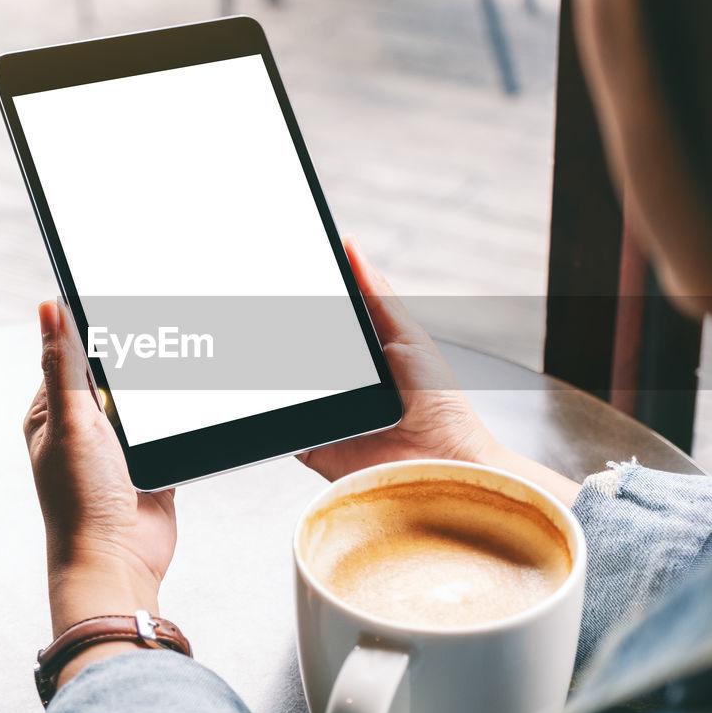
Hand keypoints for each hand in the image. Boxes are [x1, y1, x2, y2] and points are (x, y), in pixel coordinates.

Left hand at [25, 301, 176, 678]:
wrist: (118, 560)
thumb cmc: (80, 501)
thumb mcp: (71, 421)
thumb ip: (65, 363)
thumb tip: (49, 308)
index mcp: (52, 413)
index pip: (70, 355)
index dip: (92, 330)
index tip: (118, 301)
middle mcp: (83, 428)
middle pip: (113, 375)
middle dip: (134, 362)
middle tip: (159, 336)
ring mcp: (119, 447)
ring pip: (144, 401)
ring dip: (158, 394)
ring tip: (175, 372)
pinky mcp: (151, 463)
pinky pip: (168, 430)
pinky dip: (177, 422)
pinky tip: (188, 408)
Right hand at [299, 238, 581, 506]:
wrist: (443, 466)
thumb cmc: (442, 407)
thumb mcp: (408, 336)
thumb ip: (377, 294)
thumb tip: (351, 246)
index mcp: (365, 354)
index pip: (327, 322)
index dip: (305, 301)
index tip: (286, 276)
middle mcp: (343, 384)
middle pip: (302, 351)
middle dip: (286, 336)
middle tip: (268, 312)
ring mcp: (326, 413)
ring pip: (288, 385)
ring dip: (281, 371)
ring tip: (273, 351)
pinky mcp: (313, 443)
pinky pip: (284, 425)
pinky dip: (277, 413)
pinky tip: (278, 395)